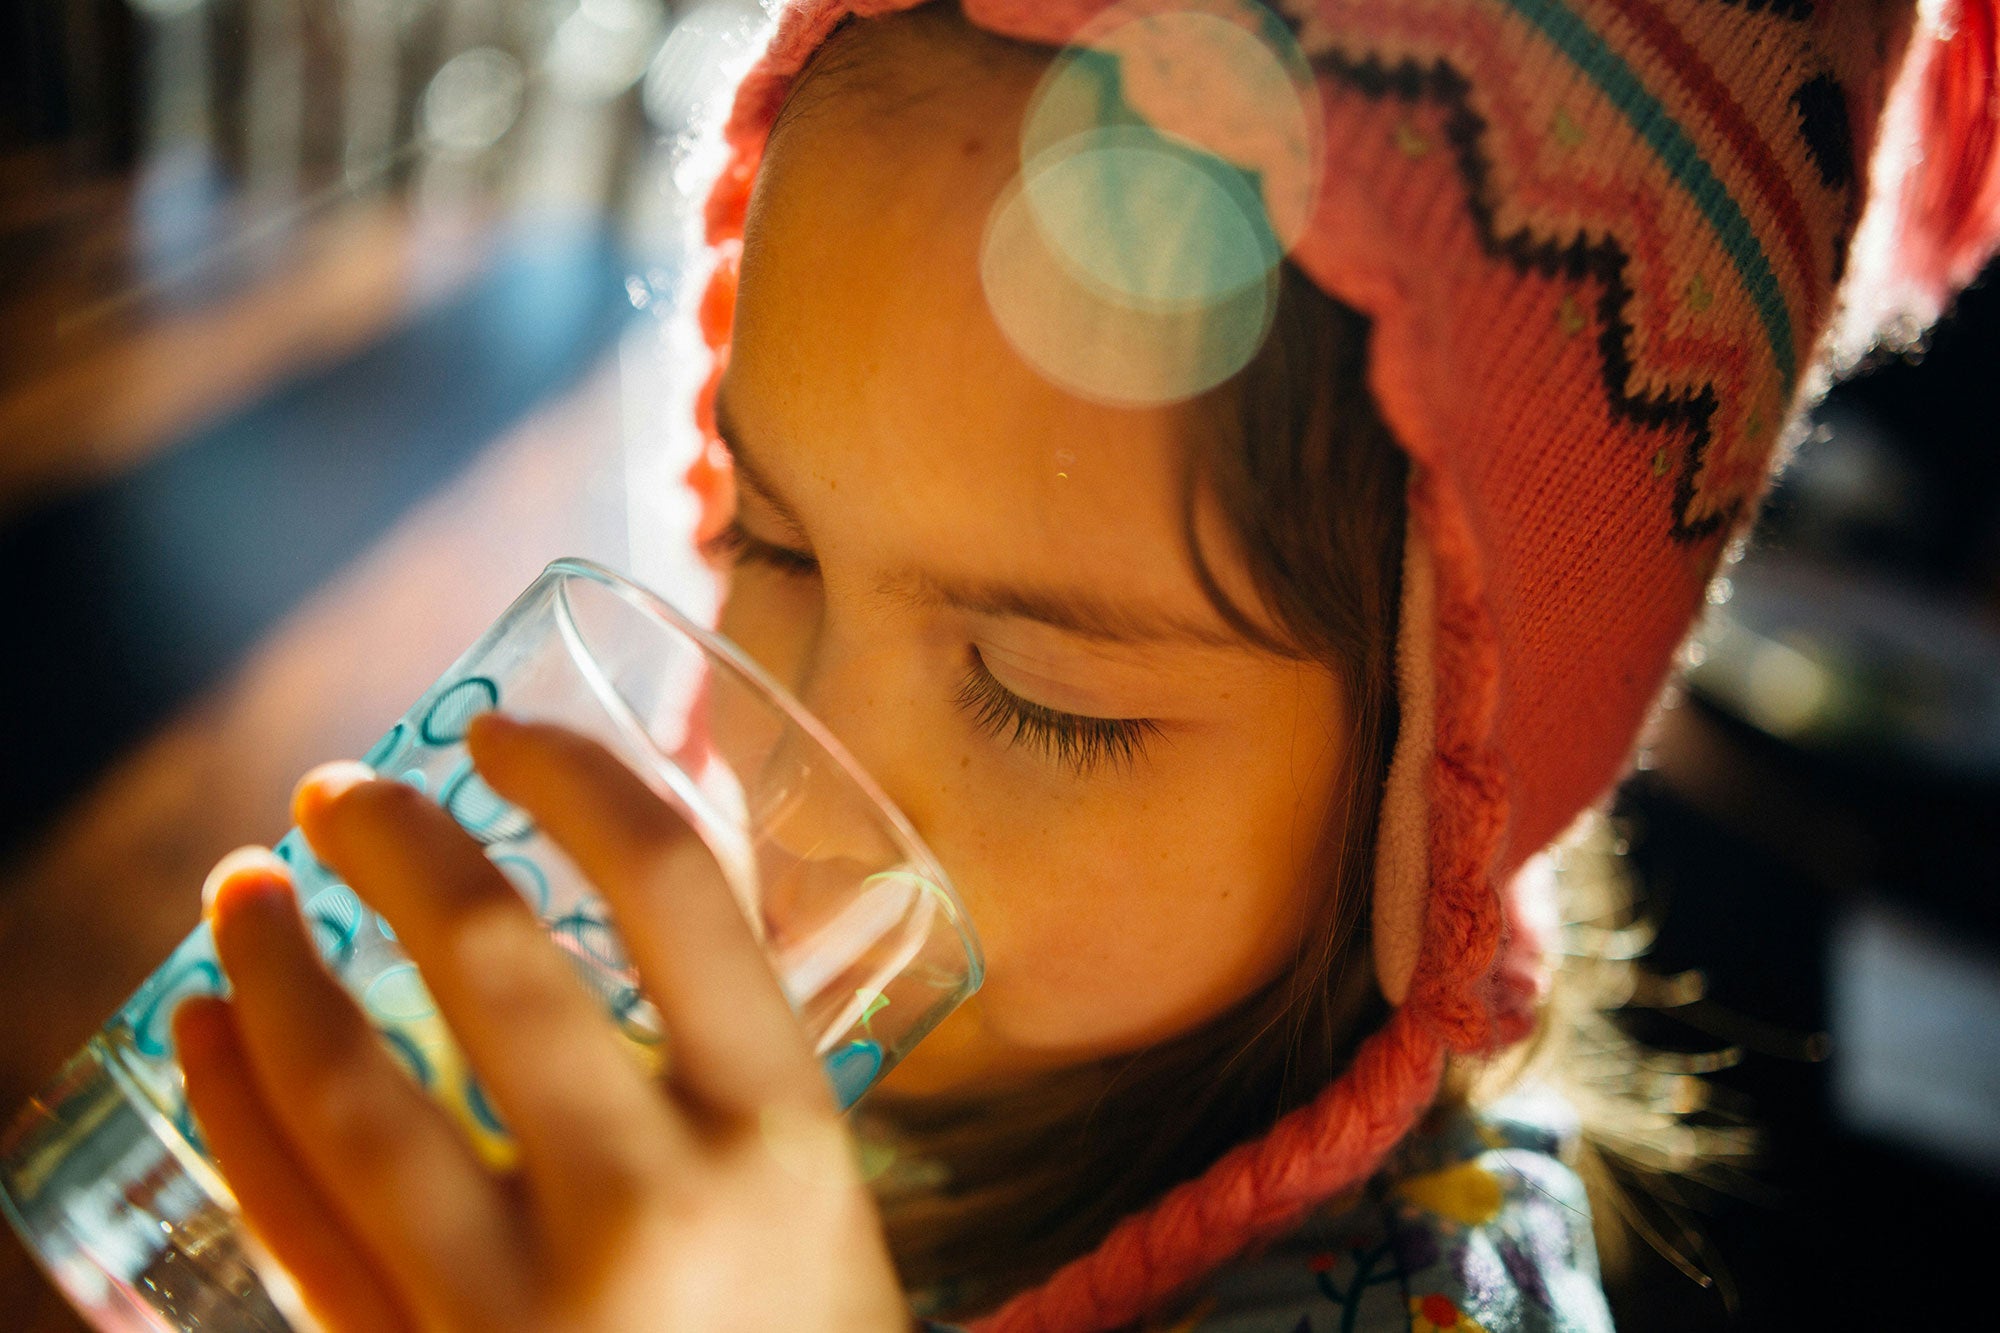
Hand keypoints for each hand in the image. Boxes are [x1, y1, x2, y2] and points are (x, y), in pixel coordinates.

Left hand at [172, 713, 915, 1332]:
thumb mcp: (815, 1187)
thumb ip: (728, 1048)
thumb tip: (624, 867)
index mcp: (787, 1134)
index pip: (677, 892)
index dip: (576, 779)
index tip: (501, 732)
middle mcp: (658, 1207)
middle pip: (495, 966)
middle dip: (395, 845)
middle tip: (339, 793)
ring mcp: (525, 1310)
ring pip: (353, 1095)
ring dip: (270, 966)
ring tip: (238, 887)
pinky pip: (293, 1227)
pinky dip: (230, 1110)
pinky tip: (199, 1033)